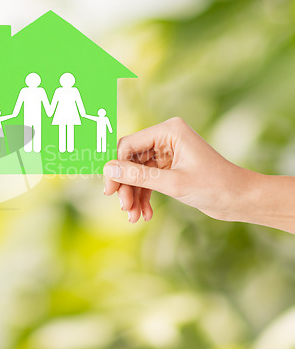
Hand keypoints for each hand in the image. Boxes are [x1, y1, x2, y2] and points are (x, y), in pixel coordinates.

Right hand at [103, 117, 260, 224]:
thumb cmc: (214, 186)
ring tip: (134, 216)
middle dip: (126, 185)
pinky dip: (143, 196)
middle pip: (130, 160)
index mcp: (169, 131)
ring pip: (137, 173)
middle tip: (123, 207)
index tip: (109, 190)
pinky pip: (147, 180)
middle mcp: (166, 137)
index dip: (116, 168)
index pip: (129, 145)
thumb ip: (138, 177)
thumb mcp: (173, 183)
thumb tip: (108, 170)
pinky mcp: (169, 166)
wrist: (240, 200)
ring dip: (133, 195)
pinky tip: (145, 214)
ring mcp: (167, 152)